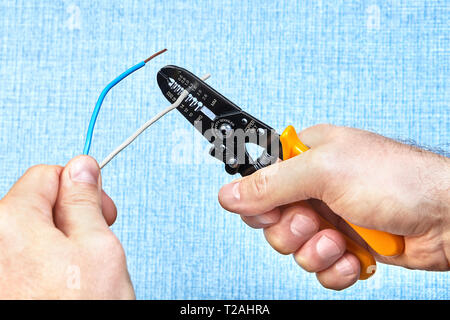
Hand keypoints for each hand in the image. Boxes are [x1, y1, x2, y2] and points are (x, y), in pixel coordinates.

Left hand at [0, 156, 134, 298]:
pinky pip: (27, 260)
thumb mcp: (99, 248)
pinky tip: (65, 287)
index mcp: (11, 222)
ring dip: (63, 246)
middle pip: (38, 205)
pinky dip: (48, 267)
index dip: (81, 189)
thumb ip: (86, 201)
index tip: (100, 211)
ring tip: (82, 275)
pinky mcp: (5, 285)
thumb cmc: (83, 309)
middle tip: (95, 249)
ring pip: (36, 235)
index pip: (47, 174)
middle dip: (72, 220)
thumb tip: (82, 168)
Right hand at [218, 124, 449, 289]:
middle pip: (273, 222)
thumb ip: (271, 184)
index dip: (260, 203)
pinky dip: (336, 268)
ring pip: (295, 249)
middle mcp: (315, 189)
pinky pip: (321, 268)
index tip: (273, 210)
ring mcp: (330, 219)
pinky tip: (355, 257)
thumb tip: (228, 194)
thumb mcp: (324, 172)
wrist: (447, 218)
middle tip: (315, 220)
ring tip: (341, 240)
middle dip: (293, 230)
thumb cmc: (398, 180)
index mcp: (306, 158)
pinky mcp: (346, 246)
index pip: (260, 183)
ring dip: (317, 251)